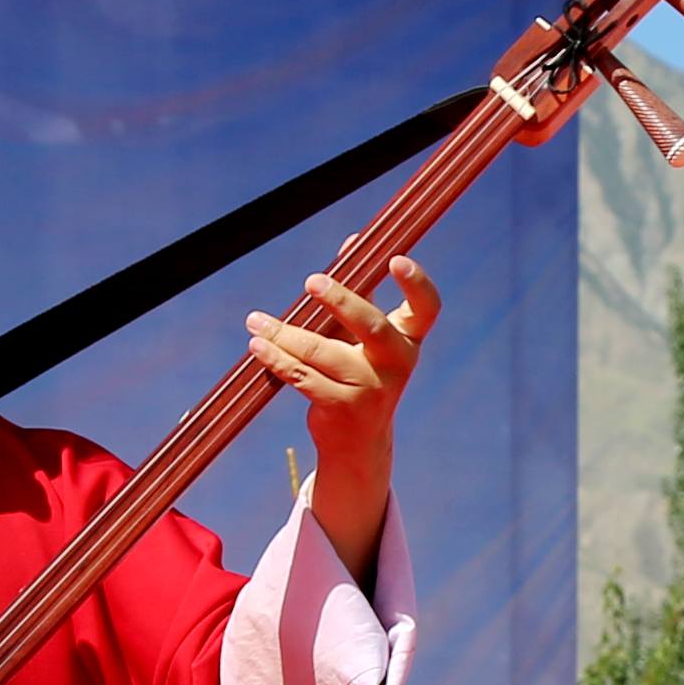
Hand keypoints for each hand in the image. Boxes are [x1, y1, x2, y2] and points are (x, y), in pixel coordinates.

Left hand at [249, 251, 435, 584]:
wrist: (358, 443)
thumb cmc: (361, 373)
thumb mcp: (367, 337)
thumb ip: (361, 290)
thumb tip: (353, 241)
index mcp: (408, 340)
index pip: (427, 309)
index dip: (417, 284)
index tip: (395, 259)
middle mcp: (397, 364)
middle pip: (371, 326)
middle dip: (341, 301)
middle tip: (311, 281)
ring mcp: (371, 389)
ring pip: (322, 352)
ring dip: (284, 333)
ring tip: (256, 321)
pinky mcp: (342, 408)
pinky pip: (302, 377)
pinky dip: (276, 359)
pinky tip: (258, 346)